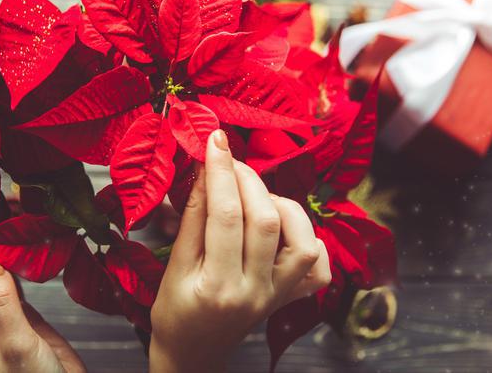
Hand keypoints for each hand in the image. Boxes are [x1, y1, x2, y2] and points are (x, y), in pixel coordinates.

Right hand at [149, 130, 330, 372]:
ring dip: (279, 204)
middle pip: (266, 221)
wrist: (195, 352)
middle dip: (248, 180)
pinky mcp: (291, 296)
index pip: (225, 217)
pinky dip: (306, 235)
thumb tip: (207, 168)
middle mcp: (256, 293)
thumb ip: (192, 217)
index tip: (214, 140)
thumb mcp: (173, 266)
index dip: (221, 172)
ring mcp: (279, 296)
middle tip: (229, 160)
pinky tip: (281, 226)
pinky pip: (317, 264)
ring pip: (303, 239)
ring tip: (252, 197)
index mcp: (218, 287)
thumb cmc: (175, 312)